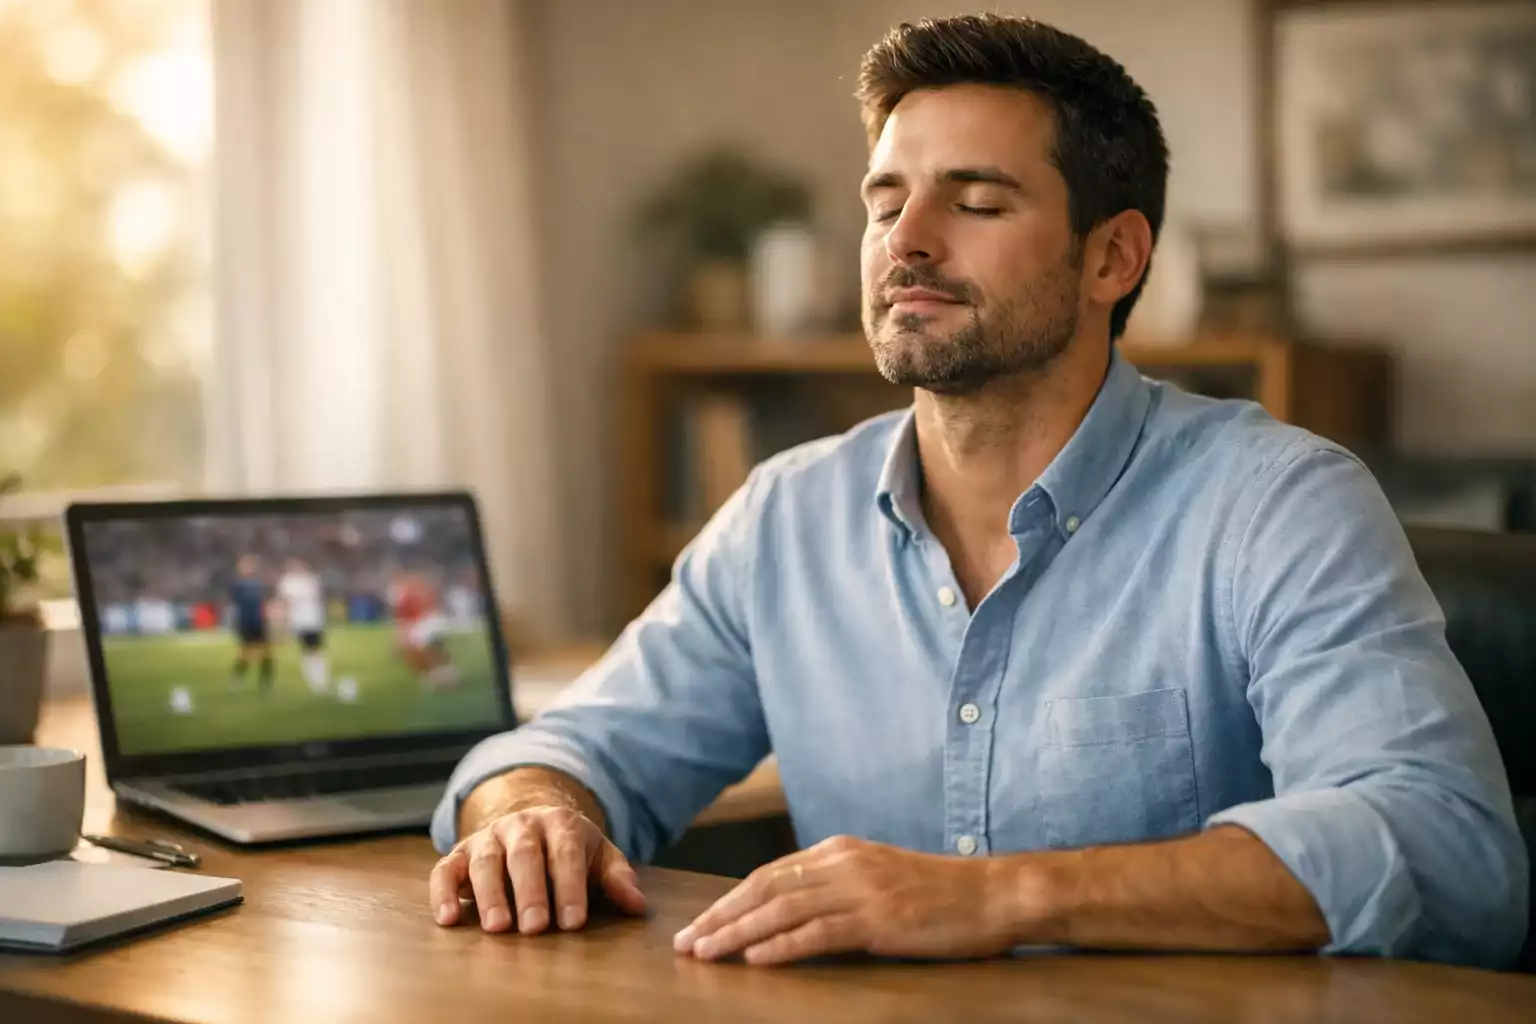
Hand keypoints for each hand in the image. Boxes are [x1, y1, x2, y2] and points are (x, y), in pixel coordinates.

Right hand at [428, 806, 645, 933]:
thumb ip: (616, 877)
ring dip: (490, 894)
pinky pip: (445, 869)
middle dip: (530, 892)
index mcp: (559, 823)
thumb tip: (638, 906)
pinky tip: (448, 919)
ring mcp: (488, 837)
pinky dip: (443, 892)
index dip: (569, 886)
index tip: (573, 922)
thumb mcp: (597, 855)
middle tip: (535, 928)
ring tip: (498, 928)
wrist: (530, 819)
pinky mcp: (460, 853)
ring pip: (485, 860)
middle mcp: (521, 825)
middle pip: (524, 855)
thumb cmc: (568, 848)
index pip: (565, 852)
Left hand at [673, 835, 1018, 965]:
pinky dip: (782, 946)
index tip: (700, 924)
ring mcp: (861, 889)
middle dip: (720, 916)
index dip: (730, 900)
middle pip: (765, 887)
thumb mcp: (880, 878)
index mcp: (839, 851)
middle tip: (687, 942)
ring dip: (738, 932)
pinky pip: (819, 932)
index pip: (770, 874)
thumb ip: (838, 887)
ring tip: (707, 953)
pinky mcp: (879, 919)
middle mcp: (843, 863)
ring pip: (782, 909)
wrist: (994, 894)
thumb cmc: (941, 894)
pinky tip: (756, 961)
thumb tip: (793, 910)